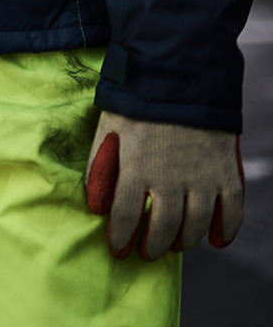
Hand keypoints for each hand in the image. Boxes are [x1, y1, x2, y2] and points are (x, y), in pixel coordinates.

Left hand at [85, 109, 243, 259]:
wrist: (179, 72)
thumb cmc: (137, 99)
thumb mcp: (108, 127)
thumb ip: (100, 165)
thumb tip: (95, 204)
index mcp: (136, 167)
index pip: (126, 217)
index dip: (121, 238)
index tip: (119, 250)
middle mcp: (169, 178)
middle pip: (163, 228)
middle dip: (153, 245)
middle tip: (148, 253)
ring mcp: (201, 176)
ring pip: (195, 224)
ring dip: (185, 241)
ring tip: (175, 246)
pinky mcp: (225, 169)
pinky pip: (231, 209)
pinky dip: (226, 229)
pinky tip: (217, 241)